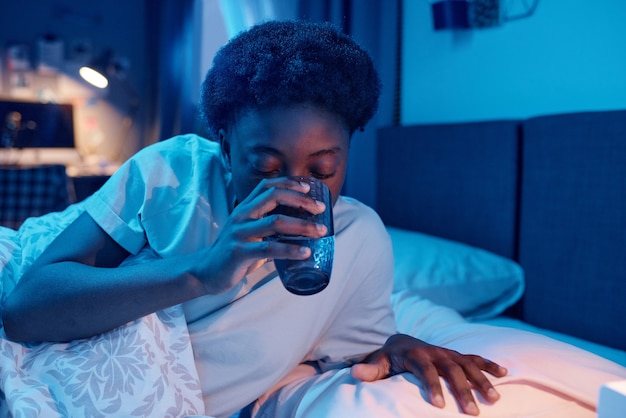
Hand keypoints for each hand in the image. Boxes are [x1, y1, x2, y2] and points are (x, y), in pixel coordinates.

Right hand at [191, 177, 327, 293]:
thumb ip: (268, 228)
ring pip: (275, 222)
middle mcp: (241, 216)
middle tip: (321, 209)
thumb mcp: (249, 233)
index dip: (288, 182)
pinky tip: (305, 252)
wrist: (204, 272)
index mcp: (244, 209)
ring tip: (321, 231)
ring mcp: (239, 234)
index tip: (309, 187)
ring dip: (302, 225)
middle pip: (274, 197)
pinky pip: (269, 249)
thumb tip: (300, 228)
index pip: (267, 186)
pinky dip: (290, 250)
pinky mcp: (239, 253)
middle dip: (301, 200)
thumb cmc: (233, 252)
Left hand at [351, 334, 507, 415]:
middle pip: (451, 370)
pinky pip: (475, 358)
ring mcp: (448, 353)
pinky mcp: (456, 355)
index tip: (439, 405)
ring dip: (482, 380)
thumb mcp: (379, 362)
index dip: (432, 386)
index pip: (425, 370)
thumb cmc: (390, 357)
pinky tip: (505, 373)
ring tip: (494, 399)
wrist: (401, 341)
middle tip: (473, 412)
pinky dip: (489, 364)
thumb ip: (370, 369)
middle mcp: (435, 352)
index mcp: (416, 355)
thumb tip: (354, 373)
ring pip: (467, 365)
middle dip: (463, 390)